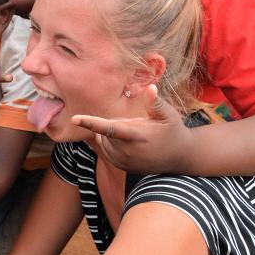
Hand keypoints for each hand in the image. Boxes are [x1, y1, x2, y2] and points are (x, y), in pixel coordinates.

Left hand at [71, 85, 193, 174]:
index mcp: (138, 136)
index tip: (75, 118)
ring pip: (104, 141)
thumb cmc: (173, 131)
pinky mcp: (122, 167)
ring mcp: (124, 162)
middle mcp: (128, 152)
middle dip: (117, 123)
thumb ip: (156, 103)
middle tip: (139, 125)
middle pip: (107, 132)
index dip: (91, 123)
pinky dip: (110, 143)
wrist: (180, 157)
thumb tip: (150, 87)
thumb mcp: (169, 115)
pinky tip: (127, 142)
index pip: (110, 128)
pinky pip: (106, 150)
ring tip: (136, 134)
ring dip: (112, 134)